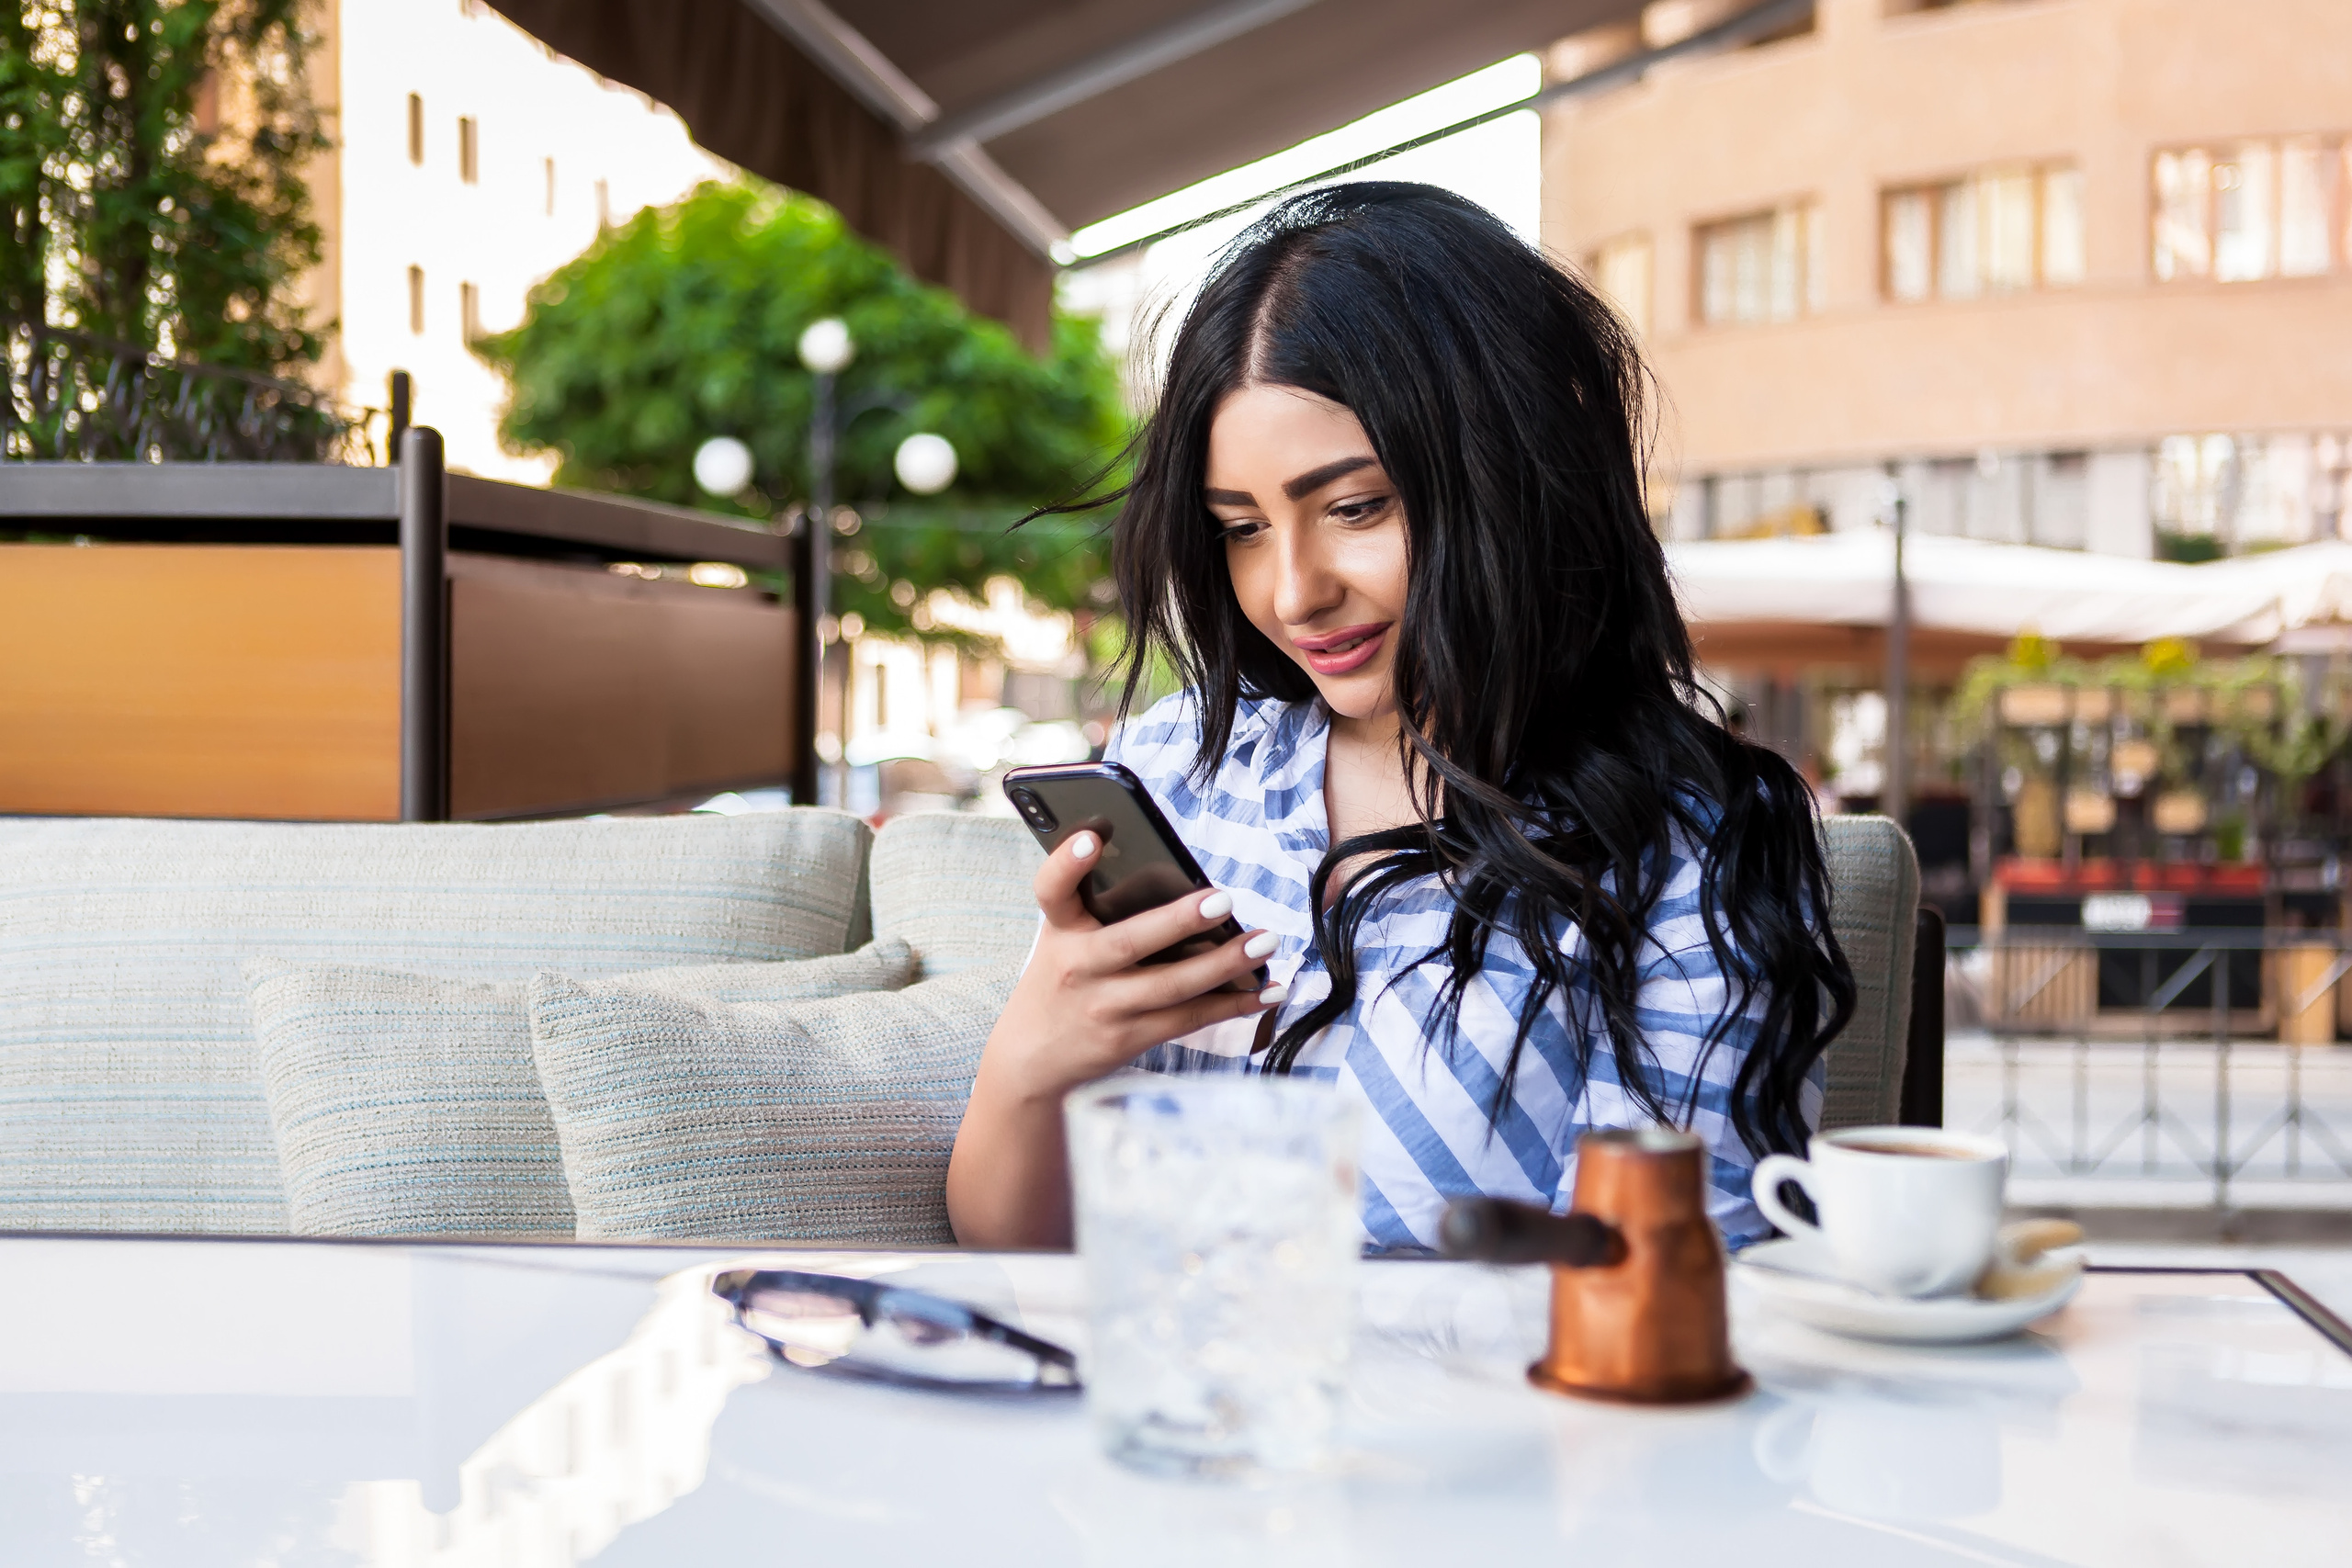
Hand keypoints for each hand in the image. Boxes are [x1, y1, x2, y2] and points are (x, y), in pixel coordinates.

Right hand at [984, 828, 1286, 1102]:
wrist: (1033, 1058)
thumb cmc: (1061, 981)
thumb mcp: (1063, 938)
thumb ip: (1100, 908)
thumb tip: (1176, 876)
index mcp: (1061, 930)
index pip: (1052, 890)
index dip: (1067, 863)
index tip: (1091, 837)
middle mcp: (1079, 967)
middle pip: (1130, 942)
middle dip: (1180, 921)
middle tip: (1225, 900)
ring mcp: (1106, 1007)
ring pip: (1173, 986)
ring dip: (1226, 965)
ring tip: (1266, 942)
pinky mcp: (1131, 1037)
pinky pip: (1188, 1019)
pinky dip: (1232, 1006)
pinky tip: (1266, 991)